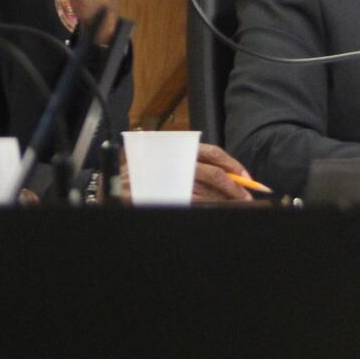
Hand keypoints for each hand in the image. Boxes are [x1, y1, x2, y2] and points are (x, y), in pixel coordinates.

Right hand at [118, 141, 255, 202]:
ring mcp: (165, 178)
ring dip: (222, 200)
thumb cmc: (145, 175)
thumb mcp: (170, 163)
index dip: (232, 164)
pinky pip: (189, 202)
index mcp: (177, 148)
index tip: (247, 177)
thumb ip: (195, 167)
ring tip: (237, 207)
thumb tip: (229, 176)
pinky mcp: (160, 195)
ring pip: (203, 191)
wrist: (112, 189)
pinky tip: (215, 210)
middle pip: (212, 173)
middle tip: (247, 198)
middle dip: (233, 187)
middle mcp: (172, 160)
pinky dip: (205, 207)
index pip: (211, 152)